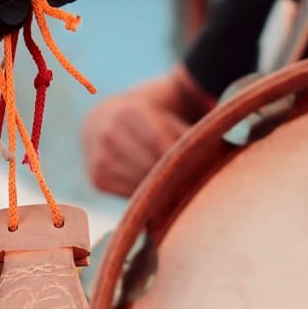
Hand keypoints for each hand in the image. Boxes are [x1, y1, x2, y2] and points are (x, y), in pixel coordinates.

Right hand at [80, 67, 210, 196]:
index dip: (177, 158)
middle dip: (170, 176)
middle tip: (189, 182)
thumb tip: (210, 154)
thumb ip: (185, 134)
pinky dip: (144, 195)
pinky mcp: (97, 179)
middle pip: (148, 165)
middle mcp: (110, 135)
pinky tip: (151, 188)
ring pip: (139, 184)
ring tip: (172, 186)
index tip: (195, 169)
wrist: (99, 123)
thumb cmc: (144, 122)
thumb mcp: (163, 118)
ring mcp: (100, 158)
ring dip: (158, 189)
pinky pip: (128, 195)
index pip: (157, 140)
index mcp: (128, 113)